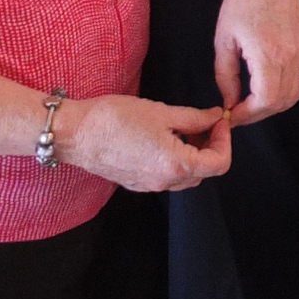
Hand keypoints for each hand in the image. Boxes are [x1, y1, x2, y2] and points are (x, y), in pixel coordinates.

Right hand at [61, 93, 232, 191]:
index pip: (218, 164)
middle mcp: (164, 182)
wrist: (74, 133)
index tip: (218, 121)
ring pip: (186, 176)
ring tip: (185, 129)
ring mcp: (148, 186)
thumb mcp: (162, 113)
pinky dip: (175, 160)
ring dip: (194, 155)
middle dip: (211, 147)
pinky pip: (166, 177)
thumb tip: (215, 118)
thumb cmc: (116, 119)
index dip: (225, 141)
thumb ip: (194, 118)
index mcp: (175, 166)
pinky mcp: (135, 183)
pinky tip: (165, 139)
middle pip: (204, 172)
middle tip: (205, 123)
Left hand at [211, 0, 298, 123]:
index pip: (265, 100)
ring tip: (252, 105)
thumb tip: (229, 102)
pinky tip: (268, 92)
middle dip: (258, 114)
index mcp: (268, 54)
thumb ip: (225, 76)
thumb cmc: (240, 4)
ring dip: (273, 106)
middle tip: (238, 113)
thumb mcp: (224, 40)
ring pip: (294, 95)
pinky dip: (286, 95)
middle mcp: (292, 57)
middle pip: (281, 102)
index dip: (248, 114)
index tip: (231, 115)